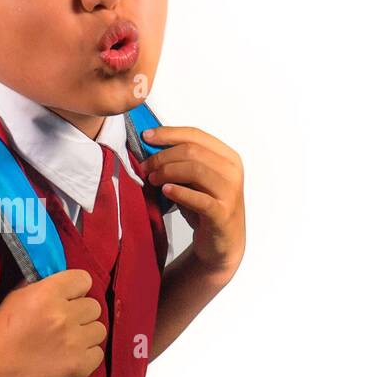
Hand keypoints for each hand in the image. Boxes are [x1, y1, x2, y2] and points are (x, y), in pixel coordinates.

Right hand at [0, 268, 105, 376]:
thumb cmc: (2, 330)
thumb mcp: (18, 296)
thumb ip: (43, 286)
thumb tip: (64, 283)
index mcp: (48, 293)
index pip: (83, 279)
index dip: (76, 289)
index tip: (69, 298)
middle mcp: (64, 315)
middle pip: (94, 306)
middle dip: (81, 314)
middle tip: (65, 324)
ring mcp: (74, 342)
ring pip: (99, 330)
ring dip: (86, 335)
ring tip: (68, 342)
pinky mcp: (79, 366)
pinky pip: (98, 354)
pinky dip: (86, 356)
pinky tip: (70, 357)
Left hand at [138, 126, 245, 286]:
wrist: (221, 243)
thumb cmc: (205, 208)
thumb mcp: (194, 180)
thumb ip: (181, 163)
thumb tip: (150, 147)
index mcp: (227, 156)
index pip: (195, 135)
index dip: (168, 134)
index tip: (145, 137)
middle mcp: (232, 171)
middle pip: (192, 151)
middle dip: (162, 157)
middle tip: (145, 167)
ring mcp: (230, 192)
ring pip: (195, 170)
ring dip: (167, 172)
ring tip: (152, 180)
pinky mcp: (222, 213)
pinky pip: (199, 199)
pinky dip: (179, 192)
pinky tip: (165, 191)